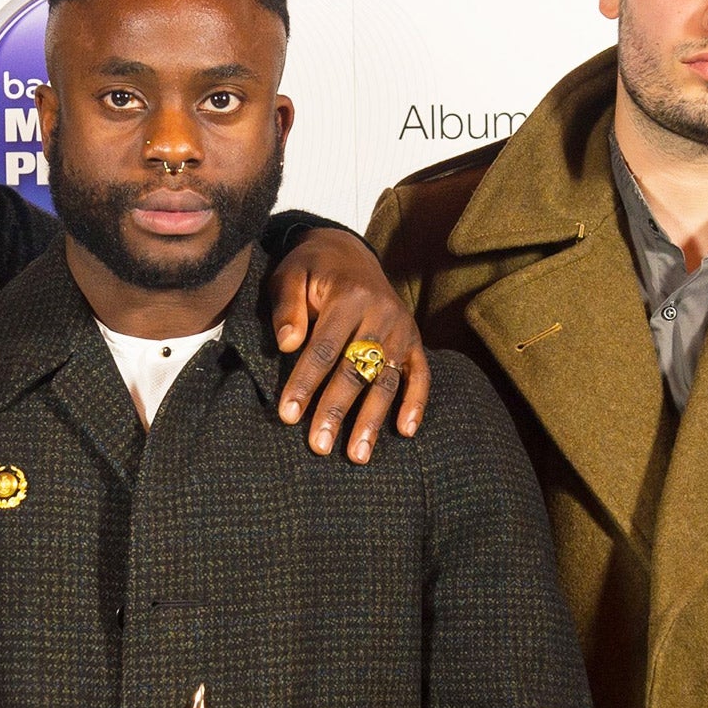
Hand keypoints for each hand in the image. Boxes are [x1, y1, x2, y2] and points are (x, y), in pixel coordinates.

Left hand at [270, 228, 430, 462]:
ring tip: (357, 455)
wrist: (348, 252)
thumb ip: (286, 307)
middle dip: (336, 411)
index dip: (305, 383)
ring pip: (387, 379)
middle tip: (318, 446)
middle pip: (356, 370)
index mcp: (348, 297)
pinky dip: (416, 403)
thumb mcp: (289, 275)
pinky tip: (406, 432)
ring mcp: (402, 328)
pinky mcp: (415, 339)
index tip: (288, 416)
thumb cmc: (311, 270)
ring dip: (372, 420)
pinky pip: (420, 375)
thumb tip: (287, 344)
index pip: (324, 348)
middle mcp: (381, 313)